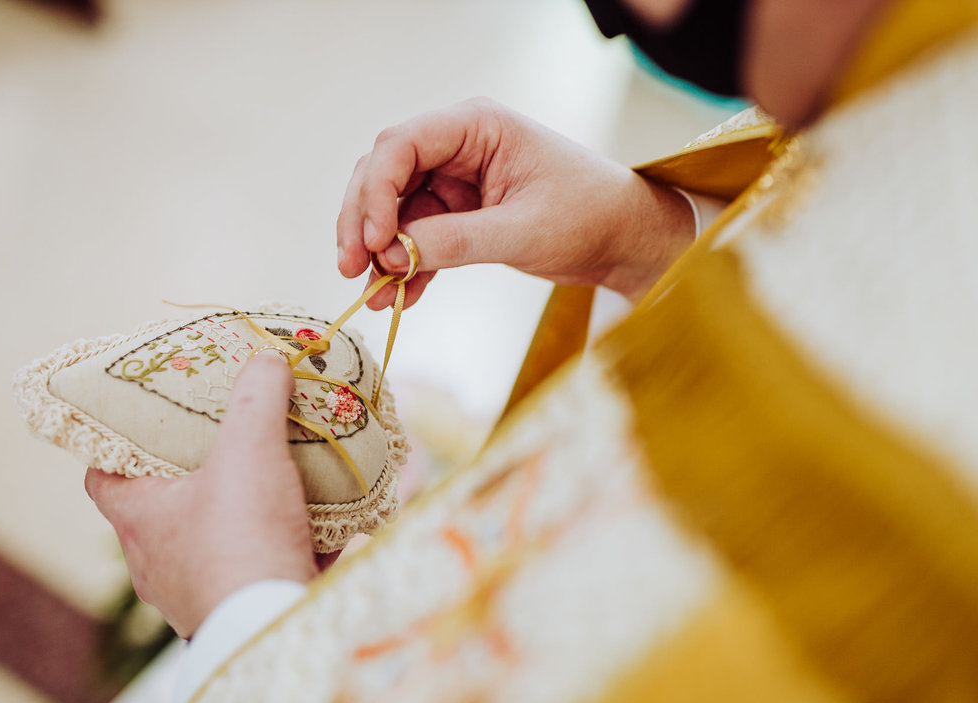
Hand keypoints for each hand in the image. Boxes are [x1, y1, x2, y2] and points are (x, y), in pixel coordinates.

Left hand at [84, 351, 317, 637]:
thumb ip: (257, 399)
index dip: (118, 446)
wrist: (274, 626)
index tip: (147, 422)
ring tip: (282, 481)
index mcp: (140, 520)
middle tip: (230, 442)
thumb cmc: (241, 539)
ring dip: (247, 514)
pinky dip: (288, 548)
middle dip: (199, 476)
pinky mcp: (242, 612)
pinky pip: (261, 570)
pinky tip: (327, 528)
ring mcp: (198, 592)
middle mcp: (159, 563)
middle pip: (166, 507)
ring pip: (217, 542)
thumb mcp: (250, 451)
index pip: (102, 477)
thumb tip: (269, 359)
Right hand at [336, 98, 695, 305]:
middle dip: (363, 223)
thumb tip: (393, 255)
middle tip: (352, 269)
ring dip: (380, 253)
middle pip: (384, 175)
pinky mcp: (460, 216)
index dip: (375, 191)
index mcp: (476, 127)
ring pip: (394, 211)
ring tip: (374, 296)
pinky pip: (418, 239)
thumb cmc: (589, 216)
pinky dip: (407, 268)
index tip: (372, 240)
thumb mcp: (521, 231)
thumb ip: (455, 241)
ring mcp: (456, 182)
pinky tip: (399, 299)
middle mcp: (458, 148)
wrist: (624, 240)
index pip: (401, 146)